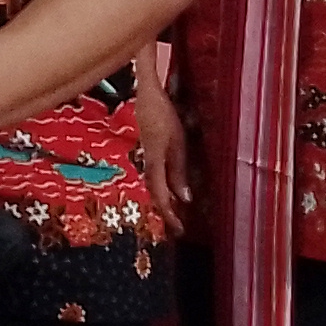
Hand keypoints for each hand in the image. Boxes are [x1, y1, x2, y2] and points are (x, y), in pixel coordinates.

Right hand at [133, 73, 195, 239]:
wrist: (141, 94)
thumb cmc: (161, 115)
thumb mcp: (177, 142)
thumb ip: (178, 170)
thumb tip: (185, 199)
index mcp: (154, 164)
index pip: (161, 198)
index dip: (170, 216)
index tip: (180, 231)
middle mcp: (147, 165)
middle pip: (155, 196)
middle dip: (167, 214)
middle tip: (178, 228)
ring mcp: (144, 158)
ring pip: (154, 187)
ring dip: (165, 202)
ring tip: (175, 214)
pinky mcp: (146, 152)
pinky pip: (154, 176)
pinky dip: (163, 188)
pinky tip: (170, 190)